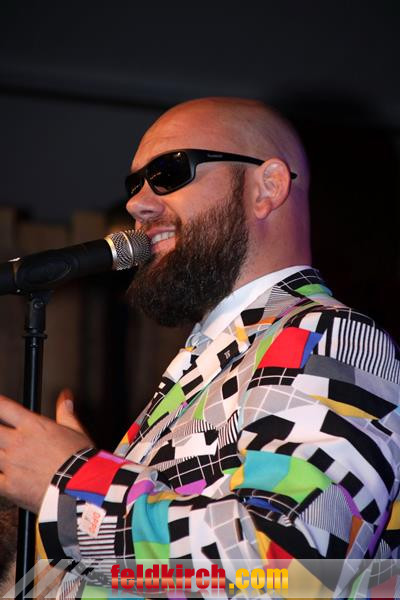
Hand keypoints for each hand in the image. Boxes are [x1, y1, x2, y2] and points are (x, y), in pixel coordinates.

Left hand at [0, 389, 91, 512]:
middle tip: (0, 435)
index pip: (3, 407)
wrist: (80, 488)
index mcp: (33, 426)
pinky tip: (0, 477)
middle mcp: (18, 443)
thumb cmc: (80, 460)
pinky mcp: (8, 486)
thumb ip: (65, 412)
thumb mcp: (76, 430)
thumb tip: (65, 398)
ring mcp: (10, 464)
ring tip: (1, 455)